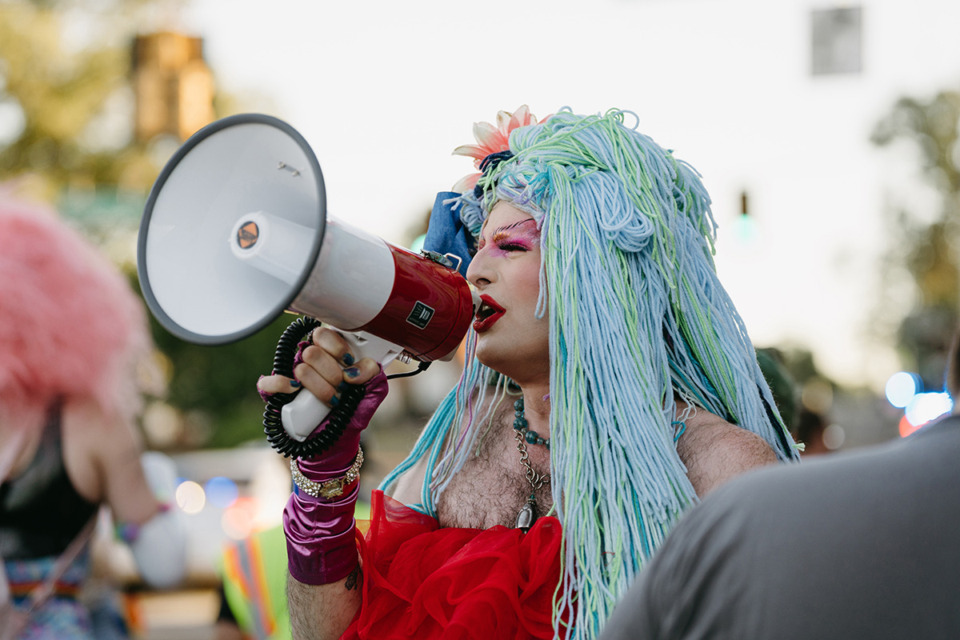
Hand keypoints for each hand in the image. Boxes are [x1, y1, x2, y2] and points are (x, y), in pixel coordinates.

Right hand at [257, 327, 380, 407]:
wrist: (337, 438)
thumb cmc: (352, 409)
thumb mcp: (371, 390)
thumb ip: (372, 373)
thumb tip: (357, 370)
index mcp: (328, 351)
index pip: (324, 334)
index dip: (339, 349)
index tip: (350, 364)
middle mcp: (308, 359)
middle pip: (313, 352)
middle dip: (333, 375)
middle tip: (343, 388)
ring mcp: (290, 374)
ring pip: (300, 368)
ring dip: (320, 389)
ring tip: (332, 400)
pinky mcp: (275, 392)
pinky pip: (271, 382)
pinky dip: (283, 386)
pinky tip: (297, 391)